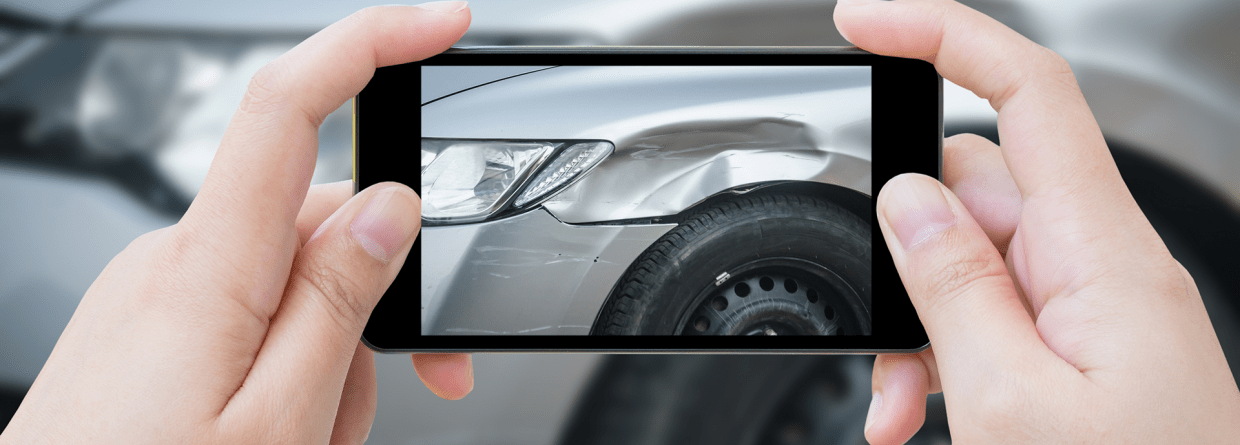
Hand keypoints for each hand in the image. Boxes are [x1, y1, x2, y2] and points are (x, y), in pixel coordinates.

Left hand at [0, 4, 471, 443]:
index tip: (442, 24)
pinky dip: (290, 367)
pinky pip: (252, 317)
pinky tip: (277, 433)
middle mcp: (174, 261)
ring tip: (310, 443)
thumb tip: (389, 208)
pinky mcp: (151, 323)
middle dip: (380, 303)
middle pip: (324, 229)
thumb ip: (340, 302)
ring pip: (297, 288)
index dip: (373, 44)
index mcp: (209, 270)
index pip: (290, 108)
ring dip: (333, 360)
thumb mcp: (281, 422)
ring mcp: (157, 292)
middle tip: (414, 387)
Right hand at [833, 0, 1239, 442]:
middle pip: (977, 187)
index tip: (867, 19)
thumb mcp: (1012, 401)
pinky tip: (931, 414)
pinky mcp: (1077, 348)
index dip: (945, 35)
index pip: (1027, 94)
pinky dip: (943, 355)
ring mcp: (1089, 308)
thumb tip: (909, 198)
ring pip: (970, 260)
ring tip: (912, 407)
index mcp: (1102, 255)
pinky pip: (991, 315)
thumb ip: (953, 285)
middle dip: (908, 247)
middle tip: (892, 343)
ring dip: (919, 323)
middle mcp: (1100, 265)